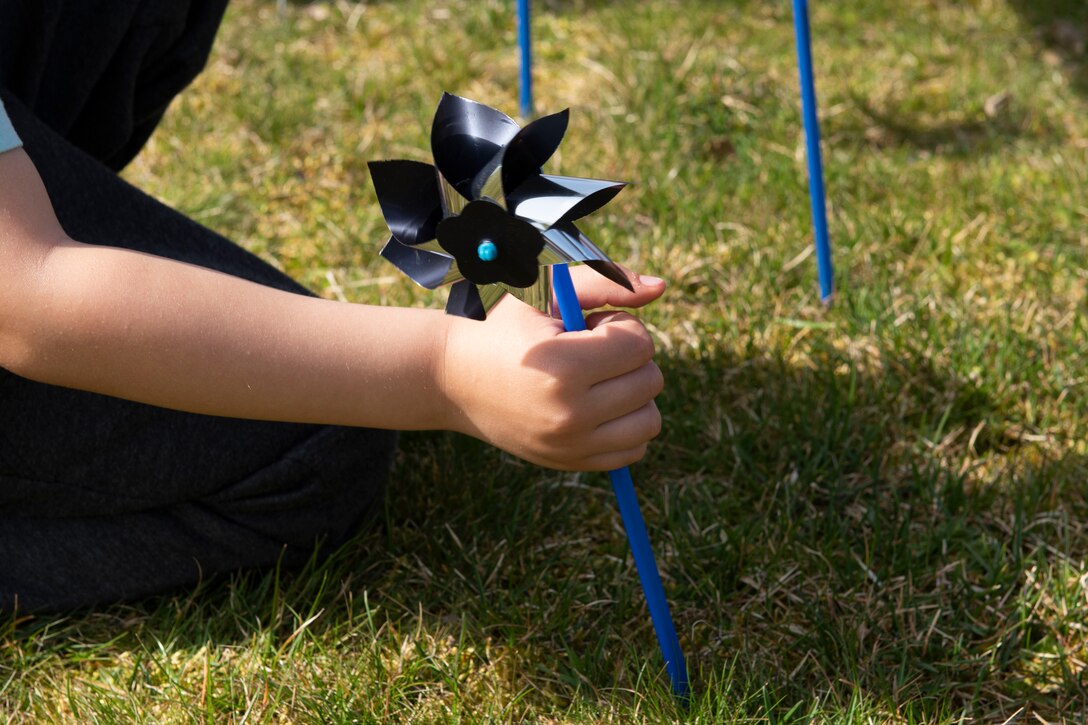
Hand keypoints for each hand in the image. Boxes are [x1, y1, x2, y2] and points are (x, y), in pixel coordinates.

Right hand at [438, 267, 665, 470]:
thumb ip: (606, 283)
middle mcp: (569, 413)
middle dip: (629, 358)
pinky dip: (626, 426)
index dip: (621, 327)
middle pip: (651, 381)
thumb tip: (660, 288)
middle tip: (591, 352)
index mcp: (564, 366)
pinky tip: (597, 406)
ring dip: (634, 394)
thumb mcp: (546, 293)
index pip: (640, 344)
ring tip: (598, 380)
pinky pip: (634, 449)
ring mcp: (570, 445)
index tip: (591, 326)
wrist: (454, 379)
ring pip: (650, 420)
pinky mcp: (569, 462)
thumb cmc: (504, 327)